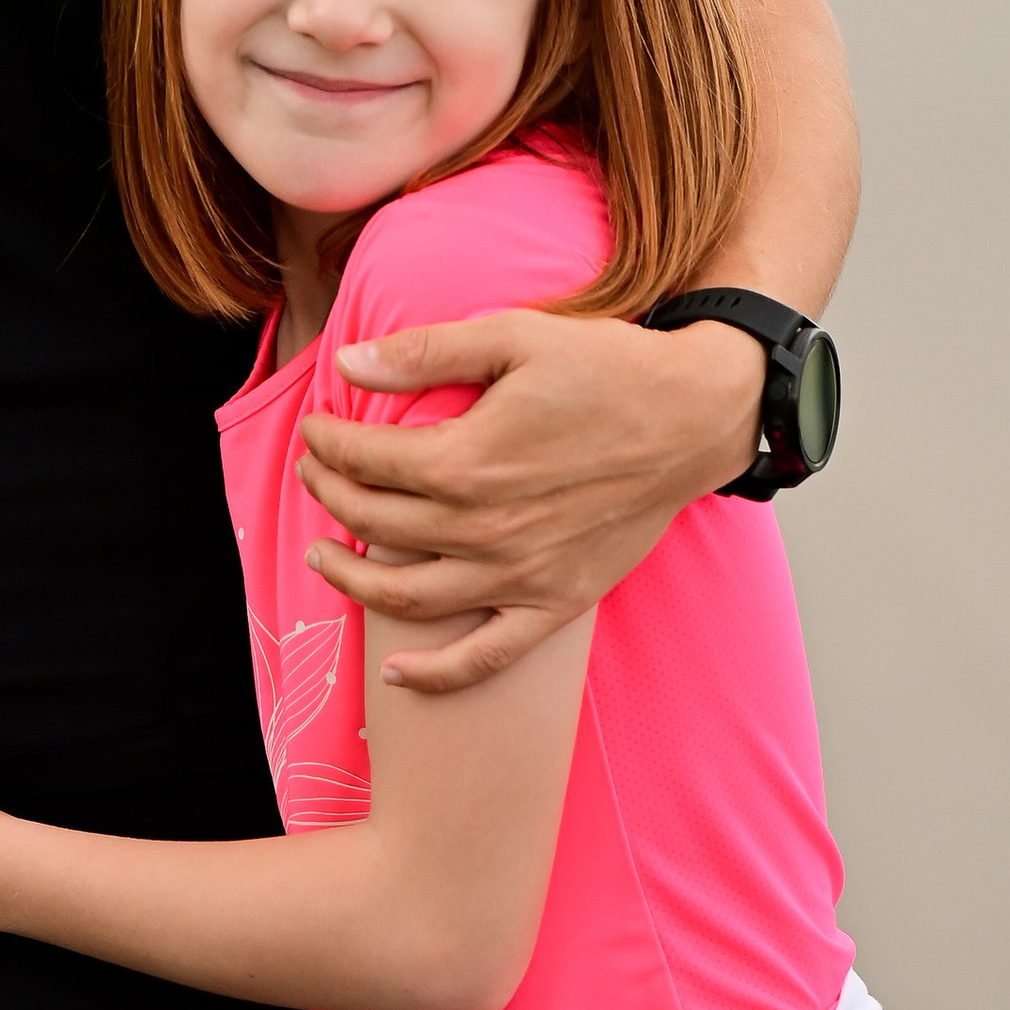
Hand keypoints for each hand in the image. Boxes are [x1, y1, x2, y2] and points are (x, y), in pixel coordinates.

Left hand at [296, 310, 763, 693]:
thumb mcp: (511, 335)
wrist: (694, 417)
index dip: (328, 442)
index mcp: (468, 460)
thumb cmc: (606, 369)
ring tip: (322, 555)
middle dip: (331, 495)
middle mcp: (486, 527)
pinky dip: (436, 674)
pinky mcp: (557, 602)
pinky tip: (395, 671)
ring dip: (352, 581)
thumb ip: (423, 352)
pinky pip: (486, 657)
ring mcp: (521, 575)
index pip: (368, 460)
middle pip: (377, 523)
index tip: (316, 426)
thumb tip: (347, 363)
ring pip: (409, 597)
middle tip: (315, 473)